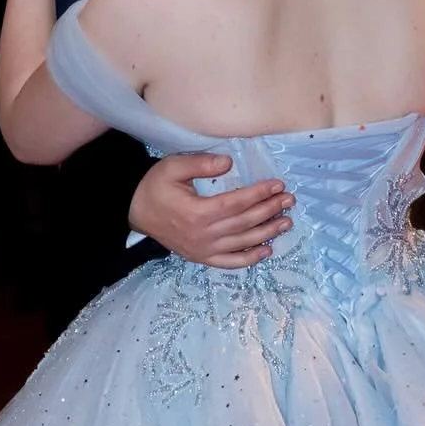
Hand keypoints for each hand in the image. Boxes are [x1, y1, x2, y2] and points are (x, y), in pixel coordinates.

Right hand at [130, 153, 293, 269]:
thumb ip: (200, 163)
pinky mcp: (201, 258)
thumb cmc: (155, 187)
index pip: (237, 203)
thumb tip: (229, 162)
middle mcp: (203, 235)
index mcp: (197, 212)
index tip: (278, 185)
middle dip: (270, 210)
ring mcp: (203, 250)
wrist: (135, 212)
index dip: (260, 194)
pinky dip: (249, 259)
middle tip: (289, 200)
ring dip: (267, 233)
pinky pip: (230, 263)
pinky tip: (267, 250)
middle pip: (244, 223)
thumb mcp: (172, 167)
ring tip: (286, 222)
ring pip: (242, 243)